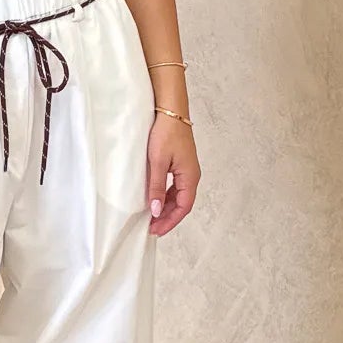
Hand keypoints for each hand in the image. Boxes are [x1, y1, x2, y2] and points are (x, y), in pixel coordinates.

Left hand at [146, 112, 198, 237]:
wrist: (171, 111)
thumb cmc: (166, 133)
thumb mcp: (158, 162)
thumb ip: (156, 187)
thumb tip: (155, 210)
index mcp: (190, 177)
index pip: (183, 207)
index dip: (170, 221)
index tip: (156, 231)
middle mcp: (191, 176)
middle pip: (181, 204)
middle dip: (167, 218)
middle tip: (151, 228)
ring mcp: (186, 170)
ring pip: (178, 196)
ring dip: (166, 208)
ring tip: (151, 218)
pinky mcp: (180, 164)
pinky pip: (175, 187)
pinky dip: (165, 196)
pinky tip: (155, 200)